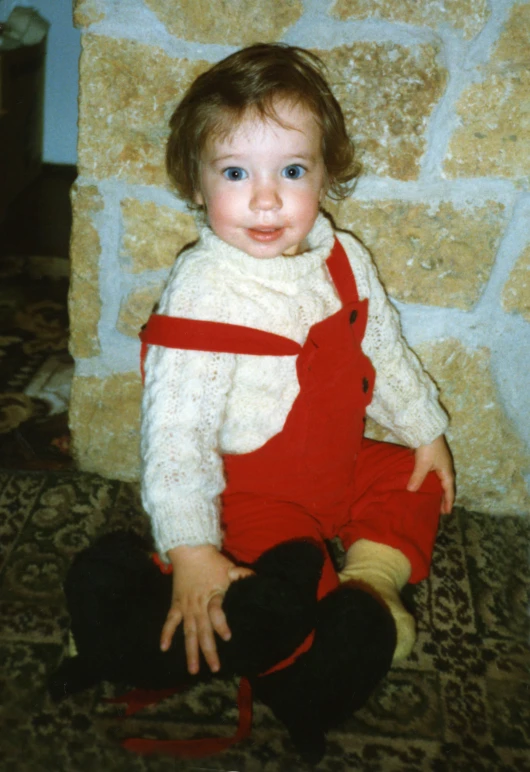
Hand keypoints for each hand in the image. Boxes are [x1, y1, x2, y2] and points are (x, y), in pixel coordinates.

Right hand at [160, 544, 252, 674]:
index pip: (216, 613)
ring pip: (188, 633)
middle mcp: (198, 606)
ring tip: (193, 670)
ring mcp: (186, 607)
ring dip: (191, 651)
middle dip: (209, 651)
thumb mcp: (229, 568)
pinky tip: (164, 648)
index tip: (228, 637)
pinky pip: (170, 621)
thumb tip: (257, 579)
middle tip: (215, 669)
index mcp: (212, 596)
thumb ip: (242, 576)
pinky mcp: (176, 604)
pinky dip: (166, 634)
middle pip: (203, 631)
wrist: (190, 550)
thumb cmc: (212, 561)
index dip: (221, 625)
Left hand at [407, 435, 454, 514]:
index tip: (446, 513)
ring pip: (440, 480)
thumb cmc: (428, 447)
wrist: (427, 428)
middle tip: (440, 509)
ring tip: (433, 498)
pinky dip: (432, 481)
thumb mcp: (423, 464)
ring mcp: (440, 462)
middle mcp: (446, 468)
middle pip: (446, 486)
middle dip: (444, 497)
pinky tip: (425, 482)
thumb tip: (411, 491)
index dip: (448, 502)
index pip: (449, 491)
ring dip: (438, 489)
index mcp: (447, 472)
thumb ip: (417, 478)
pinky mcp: (434, 457)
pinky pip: (435, 474)